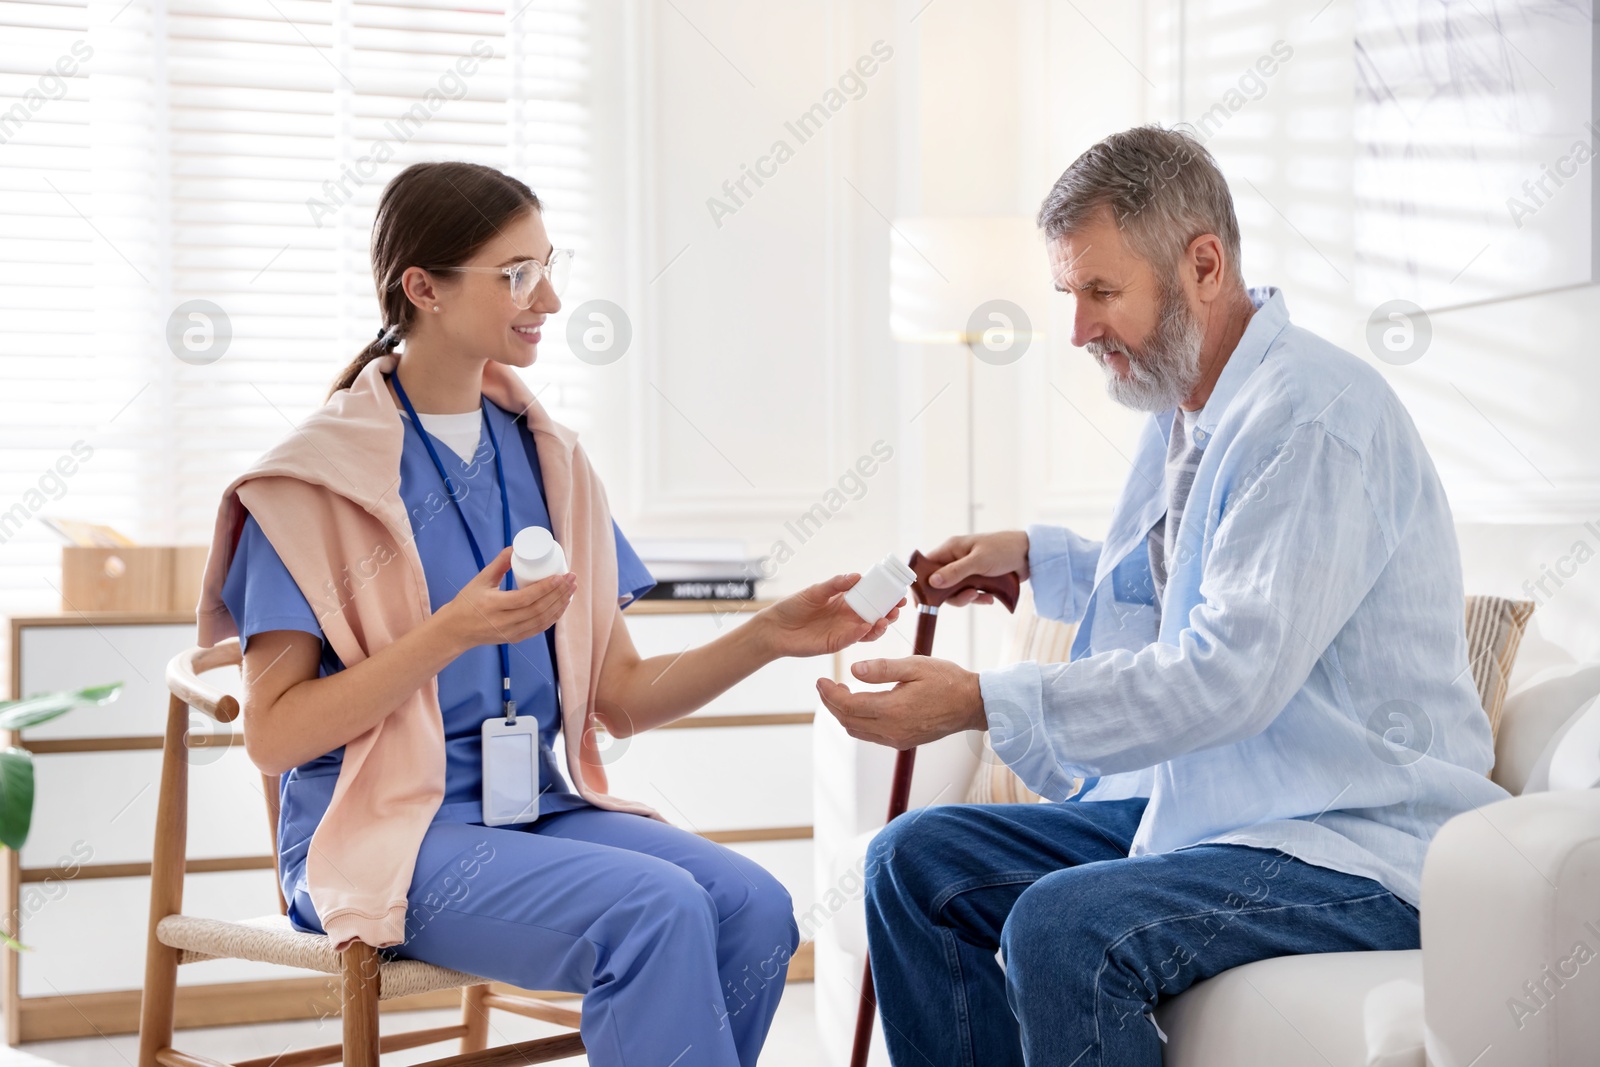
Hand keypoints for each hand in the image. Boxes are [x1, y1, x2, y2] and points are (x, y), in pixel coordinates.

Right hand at [434, 547, 575, 654]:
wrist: (456, 630)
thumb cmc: (467, 601)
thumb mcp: (480, 580)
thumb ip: (498, 564)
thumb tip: (516, 547)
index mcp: (493, 605)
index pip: (526, 598)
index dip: (546, 587)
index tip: (561, 576)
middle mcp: (504, 622)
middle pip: (538, 609)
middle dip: (559, 593)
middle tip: (571, 579)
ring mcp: (511, 633)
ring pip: (542, 620)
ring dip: (560, 605)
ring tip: (571, 590)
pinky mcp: (515, 638)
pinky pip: (539, 629)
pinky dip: (553, 617)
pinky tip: (562, 605)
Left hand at [756, 573, 903, 658]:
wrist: (775, 628)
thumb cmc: (793, 607)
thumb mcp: (815, 591)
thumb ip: (836, 584)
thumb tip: (857, 576)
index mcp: (845, 601)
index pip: (871, 598)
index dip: (885, 596)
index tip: (898, 592)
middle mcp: (848, 617)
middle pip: (875, 615)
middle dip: (888, 612)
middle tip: (897, 607)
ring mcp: (844, 631)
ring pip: (868, 630)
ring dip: (880, 625)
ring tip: (886, 618)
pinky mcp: (836, 644)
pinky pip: (852, 639)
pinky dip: (861, 634)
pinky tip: (868, 626)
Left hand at [816, 656, 984, 749]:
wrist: (972, 704)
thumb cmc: (947, 680)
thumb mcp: (915, 666)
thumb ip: (883, 669)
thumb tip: (853, 670)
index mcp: (893, 710)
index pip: (848, 705)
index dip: (829, 694)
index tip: (821, 680)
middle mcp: (892, 730)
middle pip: (847, 721)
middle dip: (831, 703)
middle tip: (824, 685)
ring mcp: (897, 739)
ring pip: (857, 731)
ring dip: (843, 714)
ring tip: (839, 693)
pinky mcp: (903, 742)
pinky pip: (870, 735)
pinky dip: (858, 721)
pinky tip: (860, 705)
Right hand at [922, 530, 1029, 604]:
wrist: (1030, 555)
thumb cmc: (1004, 550)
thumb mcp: (979, 561)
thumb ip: (955, 572)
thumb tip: (933, 582)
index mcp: (951, 549)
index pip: (928, 565)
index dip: (922, 582)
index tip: (921, 600)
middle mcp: (956, 559)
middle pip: (941, 583)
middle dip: (952, 595)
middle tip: (968, 597)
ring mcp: (967, 570)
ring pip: (955, 591)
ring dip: (967, 597)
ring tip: (982, 596)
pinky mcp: (978, 579)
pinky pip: (969, 593)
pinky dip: (978, 598)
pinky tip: (989, 598)